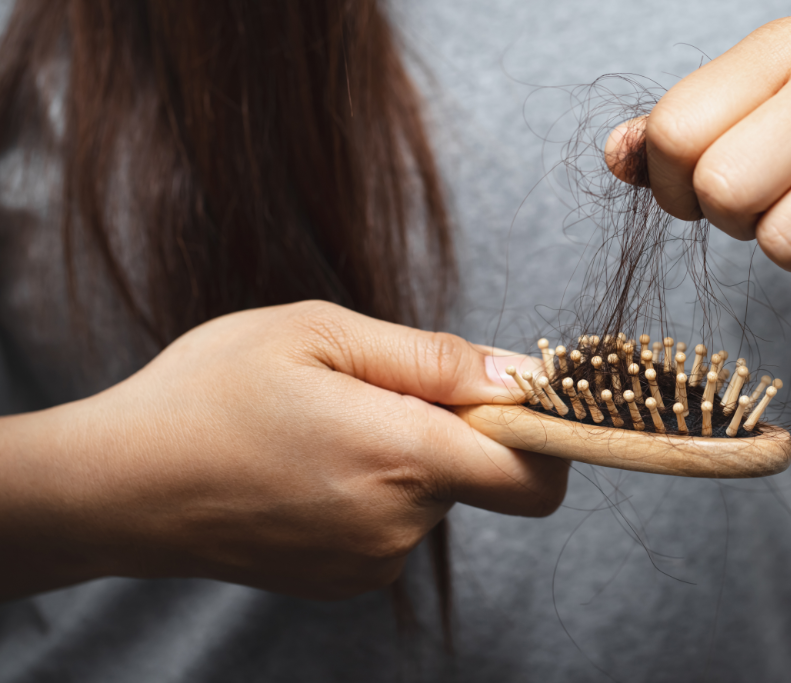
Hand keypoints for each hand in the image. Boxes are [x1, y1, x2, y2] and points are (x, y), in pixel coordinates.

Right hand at [0, 302, 565, 599]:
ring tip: (323, 427)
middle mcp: (398, 524)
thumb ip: (434, 359)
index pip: (536, 474)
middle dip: (450, 427)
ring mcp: (370, 562)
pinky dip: (375, 490)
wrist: (117, 486)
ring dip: (405, 456)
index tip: (519, 397)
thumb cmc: (210, 392)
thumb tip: (521, 375)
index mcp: (402, 456)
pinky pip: (395, 523)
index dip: (547, 433)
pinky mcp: (345, 581)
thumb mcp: (321, 334)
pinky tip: (310, 466)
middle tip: (369, 390)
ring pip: (434, 495)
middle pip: (481, 474)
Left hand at [607, 16, 790, 295]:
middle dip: (738, 221)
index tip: (712, 187)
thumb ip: (687, 125)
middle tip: (781, 202)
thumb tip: (616, 157)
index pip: (675, 131)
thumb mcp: (777, 94)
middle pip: (724, 193)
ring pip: (787, 246)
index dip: (675, 184)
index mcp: (789, 44)